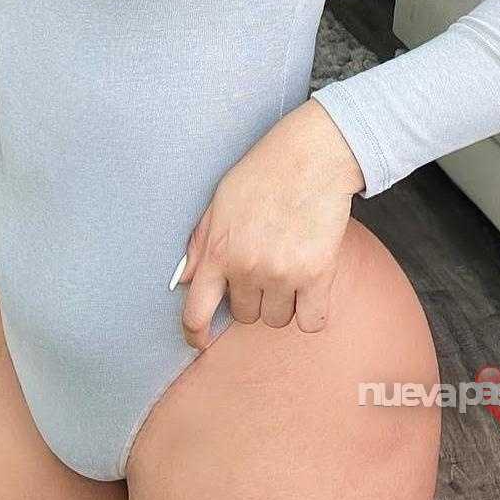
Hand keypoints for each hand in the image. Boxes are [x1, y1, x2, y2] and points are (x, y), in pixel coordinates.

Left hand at [172, 97, 365, 348]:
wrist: (310, 158)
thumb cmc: (263, 174)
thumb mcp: (218, 203)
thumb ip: (200, 245)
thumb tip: (184, 281)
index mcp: (217, 251)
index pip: (196, 312)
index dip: (196, 334)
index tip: (201, 341)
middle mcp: (246, 267)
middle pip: (244, 315)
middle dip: (250, 298)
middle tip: (264, 266)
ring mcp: (281, 273)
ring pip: (276, 319)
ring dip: (281, 302)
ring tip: (288, 267)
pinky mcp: (316, 274)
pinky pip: (311, 320)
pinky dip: (311, 311)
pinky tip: (311, 288)